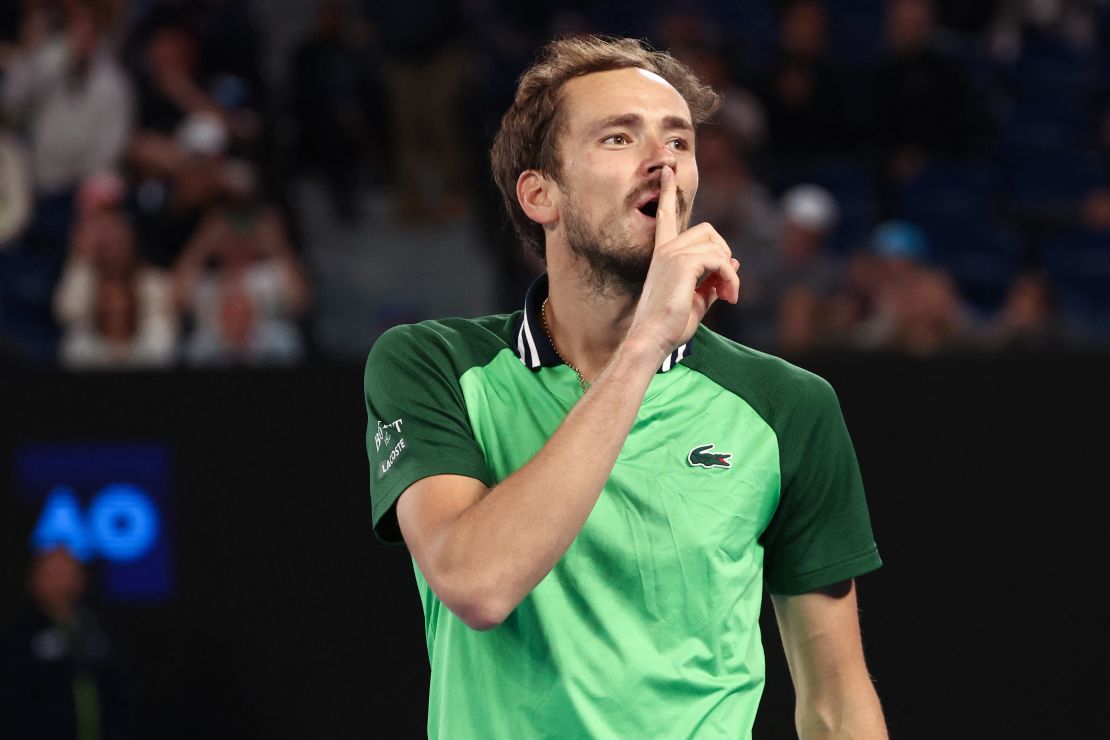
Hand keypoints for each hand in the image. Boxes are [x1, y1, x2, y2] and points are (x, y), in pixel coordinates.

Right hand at [626, 166, 739, 359]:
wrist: (652, 339)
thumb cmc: (670, 326)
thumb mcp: (696, 301)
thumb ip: (711, 281)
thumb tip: (733, 266)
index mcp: (662, 255)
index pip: (665, 217)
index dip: (667, 192)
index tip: (668, 170)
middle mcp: (666, 250)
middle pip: (708, 231)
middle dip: (725, 254)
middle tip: (728, 284)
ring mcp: (672, 254)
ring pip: (717, 246)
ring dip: (730, 271)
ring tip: (730, 295)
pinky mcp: (683, 264)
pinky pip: (720, 261)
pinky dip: (731, 278)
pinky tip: (729, 297)